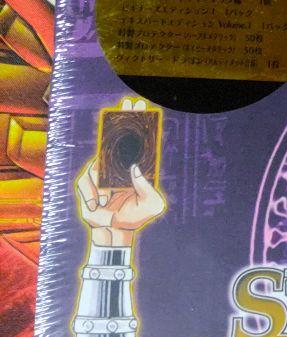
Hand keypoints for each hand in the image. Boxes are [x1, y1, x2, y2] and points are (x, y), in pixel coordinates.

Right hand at [75, 98, 164, 245]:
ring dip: (101, 185)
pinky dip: (92, 194)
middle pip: (117, 139)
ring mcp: (101, 173)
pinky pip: (86, 181)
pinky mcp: (87, 182)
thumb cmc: (135, 217)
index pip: (136, 143)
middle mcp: (118, 168)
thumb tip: (135, 168)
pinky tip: (98, 205)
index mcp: (134, 170)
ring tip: (106, 200)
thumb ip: (147, 188)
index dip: (137, 124)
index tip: (139, 106)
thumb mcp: (151, 205)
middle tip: (127, 104)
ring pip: (97, 165)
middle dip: (121, 120)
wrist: (114, 232)